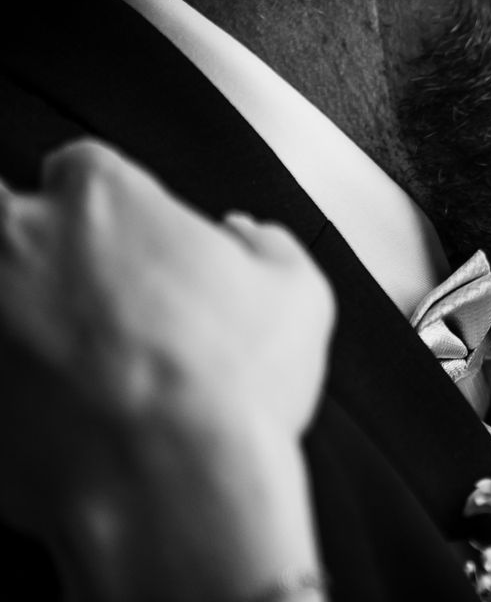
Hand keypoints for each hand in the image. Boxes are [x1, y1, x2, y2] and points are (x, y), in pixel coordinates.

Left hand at [0, 139, 334, 598]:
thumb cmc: (228, 387)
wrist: (165, 485)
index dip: (108, 206)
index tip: (129, 242)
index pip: (81, 167)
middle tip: (67, 285)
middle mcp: (18, 242)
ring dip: (7, 306)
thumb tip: (247, 240)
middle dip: (25, 241)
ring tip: (49, 344)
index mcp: (102, 197)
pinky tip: (37, 406)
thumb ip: (266, 247)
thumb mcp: (298, 294)